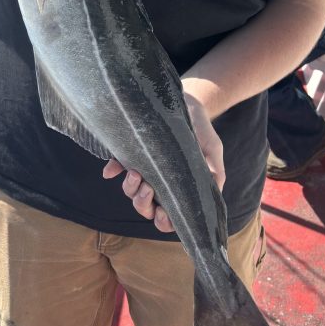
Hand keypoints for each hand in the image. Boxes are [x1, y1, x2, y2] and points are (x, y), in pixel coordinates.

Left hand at [102, 91, 224, 233]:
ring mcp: (143, 169)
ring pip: (130, 191)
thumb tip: (214, 194)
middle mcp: (158, 183)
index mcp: (178, 189)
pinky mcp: (130, 153)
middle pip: (145, 208)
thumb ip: (214, 173)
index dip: (164, 221)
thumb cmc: (201, 130)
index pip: (168, 217)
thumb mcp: (212, 150)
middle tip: (148, 188)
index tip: (164, 212)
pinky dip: (112, 170)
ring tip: (136, 174)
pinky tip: (110, 170)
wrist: (188, 103)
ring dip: (130, 188)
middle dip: (143, 204)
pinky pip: (116, 166)